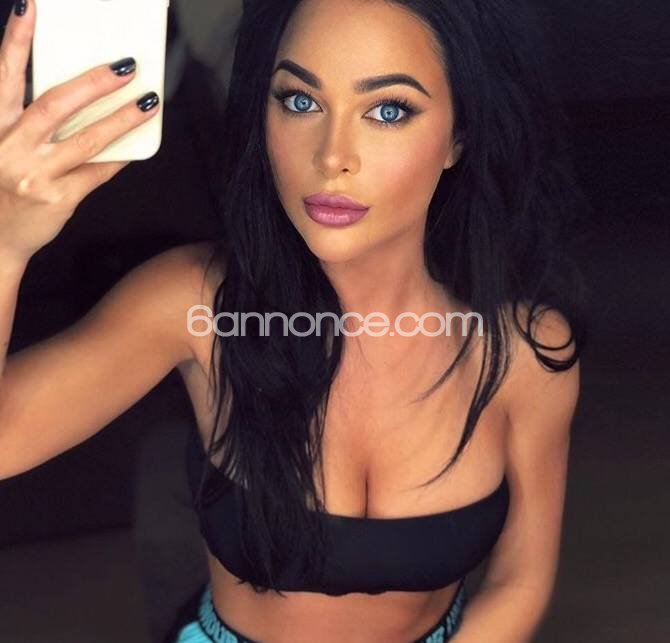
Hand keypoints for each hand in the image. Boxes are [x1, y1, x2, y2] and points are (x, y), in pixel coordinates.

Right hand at [0, 1, 159, 265]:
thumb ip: (28, 120)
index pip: (5, 74)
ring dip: (121, 119)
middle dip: (93, 82)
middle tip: (125, 66)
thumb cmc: (4, 186)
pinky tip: (140, 144)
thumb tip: (80, 93)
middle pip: (55, 104)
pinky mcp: (59, 199)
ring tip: (148, 103)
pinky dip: (120, 156)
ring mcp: (36, 175)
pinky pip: (99, 172)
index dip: (17, 39)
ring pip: (87, 140)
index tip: (32, 7)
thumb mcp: (3, 145)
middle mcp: (11, 147)